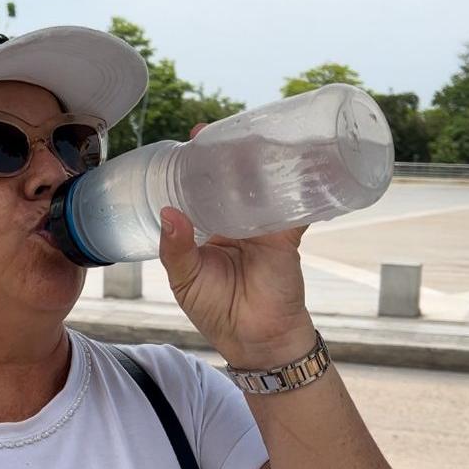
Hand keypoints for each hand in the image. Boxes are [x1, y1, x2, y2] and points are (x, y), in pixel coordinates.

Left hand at [157, 126, 316, 368]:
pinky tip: (300, 164)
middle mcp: (236, 221)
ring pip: (264, 186)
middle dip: (231, 153)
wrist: (255, 340)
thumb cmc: (217, 310)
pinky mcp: (286, 237)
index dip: (200, 163)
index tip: (195, 137)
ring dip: (263, 161)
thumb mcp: (185, 278)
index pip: (203, 186)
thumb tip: (168, 212)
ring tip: (255, 135)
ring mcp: (263, 226)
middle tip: (223, 129)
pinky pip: (294, 207)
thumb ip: (175, 248)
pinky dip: (300, 187)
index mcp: (209, 226)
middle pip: (235, 179)